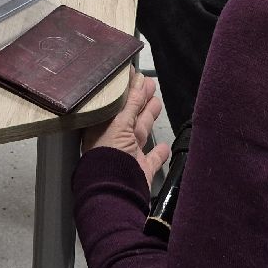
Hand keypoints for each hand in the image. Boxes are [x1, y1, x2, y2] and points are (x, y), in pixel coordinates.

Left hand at [82, 70, 170, 190]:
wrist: (117, 192)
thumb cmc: (110, 154)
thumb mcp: (118, 122)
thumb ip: (130, 103)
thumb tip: (137, 80)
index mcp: (103, 128)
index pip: (116, 103)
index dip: (127, 89)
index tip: (136, 74)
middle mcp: (114, 141)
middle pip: (130, 115)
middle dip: (141, 99)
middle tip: (150, 83)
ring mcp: (129, 157)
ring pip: (141, 132)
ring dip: (149, 117)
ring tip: (157, 102)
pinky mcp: (142, 172)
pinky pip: (152, 160)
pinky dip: (158, 153)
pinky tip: (164, 146)